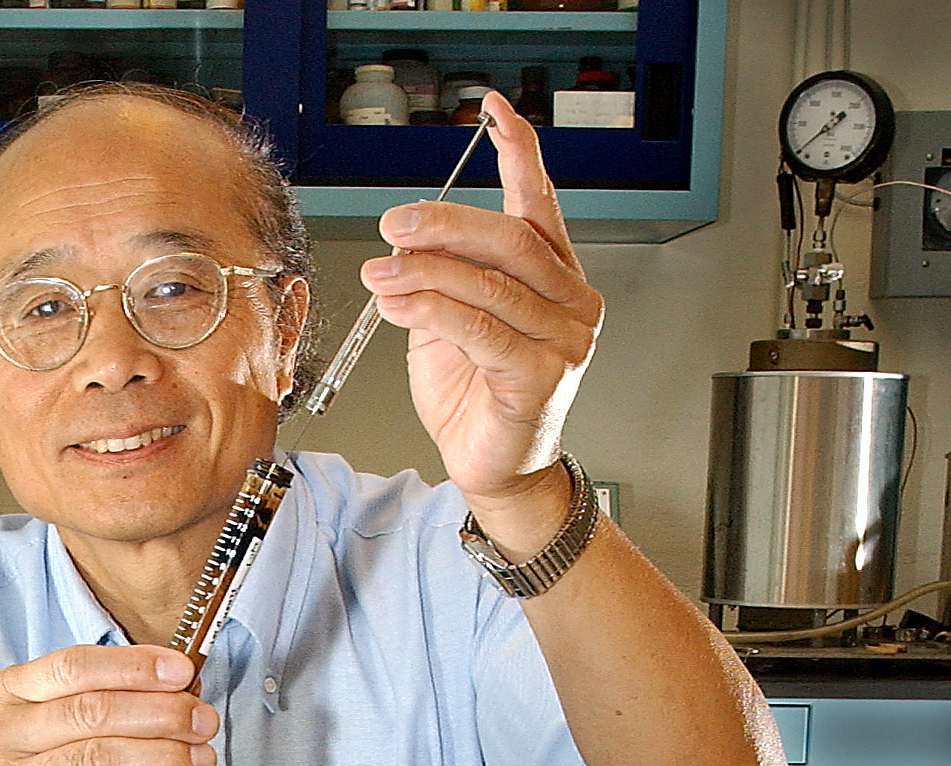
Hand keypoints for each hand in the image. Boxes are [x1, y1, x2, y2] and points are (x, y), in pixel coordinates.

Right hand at [0, 644, 218, 765]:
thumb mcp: (51, 722)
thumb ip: (105, 696)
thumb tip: (182, 683)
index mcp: (3, 693)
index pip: (73, 666)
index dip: (133, 666)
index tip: (182, 671)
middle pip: (92, 712)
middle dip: (161, 712)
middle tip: (203, 720)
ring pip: (103, 759)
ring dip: (165, 755)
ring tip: (201, 756)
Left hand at [361, 90, 604, 508]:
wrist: (493, 466)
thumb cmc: (475, 395)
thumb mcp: (449, 319)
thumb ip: (440, 275)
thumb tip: (407, 235)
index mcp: (554, 277)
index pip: (539, 203)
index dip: (520, 153)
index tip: (495, 113)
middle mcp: (570, 302)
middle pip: (510, 239)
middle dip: (446, 223)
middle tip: (395, 223)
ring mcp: (563, 340)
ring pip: (490, 284)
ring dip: (425, 272)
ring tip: (380, 272)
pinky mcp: (539, 376)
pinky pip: (480, 329)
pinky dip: (432, 310)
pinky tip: (398, 304)